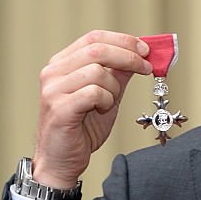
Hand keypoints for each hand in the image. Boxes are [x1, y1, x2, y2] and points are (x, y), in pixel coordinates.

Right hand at [33, 30, 151, 187]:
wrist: (61, 161)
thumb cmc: (82, 129)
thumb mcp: (106, 96)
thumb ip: (118, 75)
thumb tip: (140, 56)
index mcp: (62, 64)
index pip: (94, 38)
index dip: (123, 41)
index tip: (146, 50)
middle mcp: (53, 72)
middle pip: (97, 48)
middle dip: (128, 57)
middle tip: (147, 68)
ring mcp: (53, 89)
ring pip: (97, 72)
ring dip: (114, 88)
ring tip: (109, 103)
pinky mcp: (59, 108)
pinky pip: (93, 93)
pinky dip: (106, 100)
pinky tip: (102, 110)